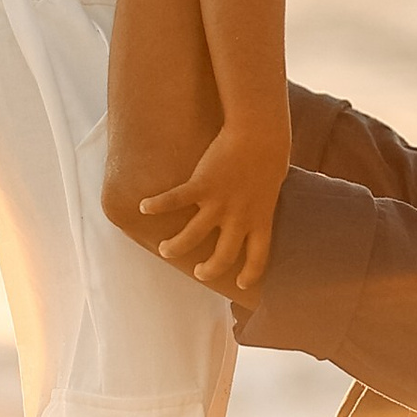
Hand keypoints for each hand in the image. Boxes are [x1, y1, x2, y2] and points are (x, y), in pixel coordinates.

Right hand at [144, 119, 291, 295]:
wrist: (260, 133)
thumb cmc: (270, 155)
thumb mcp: (271, 187)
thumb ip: (261, 202)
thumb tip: (259, 202)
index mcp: (261, 219)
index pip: (258, 257)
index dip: (250, 273)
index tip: (241, 282)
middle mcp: (239, 218)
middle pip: (222, 256)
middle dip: (209, 270)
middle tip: (199, 273)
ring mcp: (218, 204)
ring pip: (192, 236)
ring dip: (176, 247)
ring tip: (165, 250)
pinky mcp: (201, 185)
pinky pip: (175, 200)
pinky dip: (157, 205)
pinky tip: (145, 207)